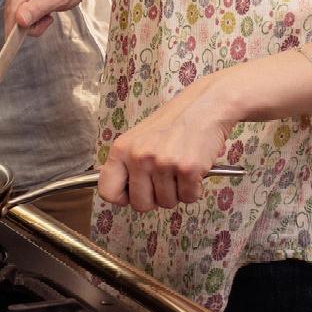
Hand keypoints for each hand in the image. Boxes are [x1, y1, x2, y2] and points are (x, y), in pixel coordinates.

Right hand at [2, 0, 104, 36]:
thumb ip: (38, 9)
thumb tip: (19, 20)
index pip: (12, 10)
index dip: (16, 29)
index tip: (27, 38)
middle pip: (11, 14)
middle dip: (29, 24)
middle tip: (48, 20)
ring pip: (13, 14)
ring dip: (30, 21)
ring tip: (47, 12)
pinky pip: (16, 10)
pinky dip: (29, 16)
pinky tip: (41, 9)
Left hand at [97, 77, 235, 211]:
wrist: (204, 107)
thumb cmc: (171, 124)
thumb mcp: (138, 139)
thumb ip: (127, 164)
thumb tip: (121, 194)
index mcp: (121, 150)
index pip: (107, 191)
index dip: (123, 198)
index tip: (133, 193)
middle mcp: (139, 157)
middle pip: (140, 204)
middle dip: (155, 198)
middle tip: (164, 180)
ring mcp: (163, 163)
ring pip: (167, 203)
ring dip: (176, 192)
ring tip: (179, 168)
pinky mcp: (187, 169)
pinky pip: (189, 198)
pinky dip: (194, 189)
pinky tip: (192, 169)